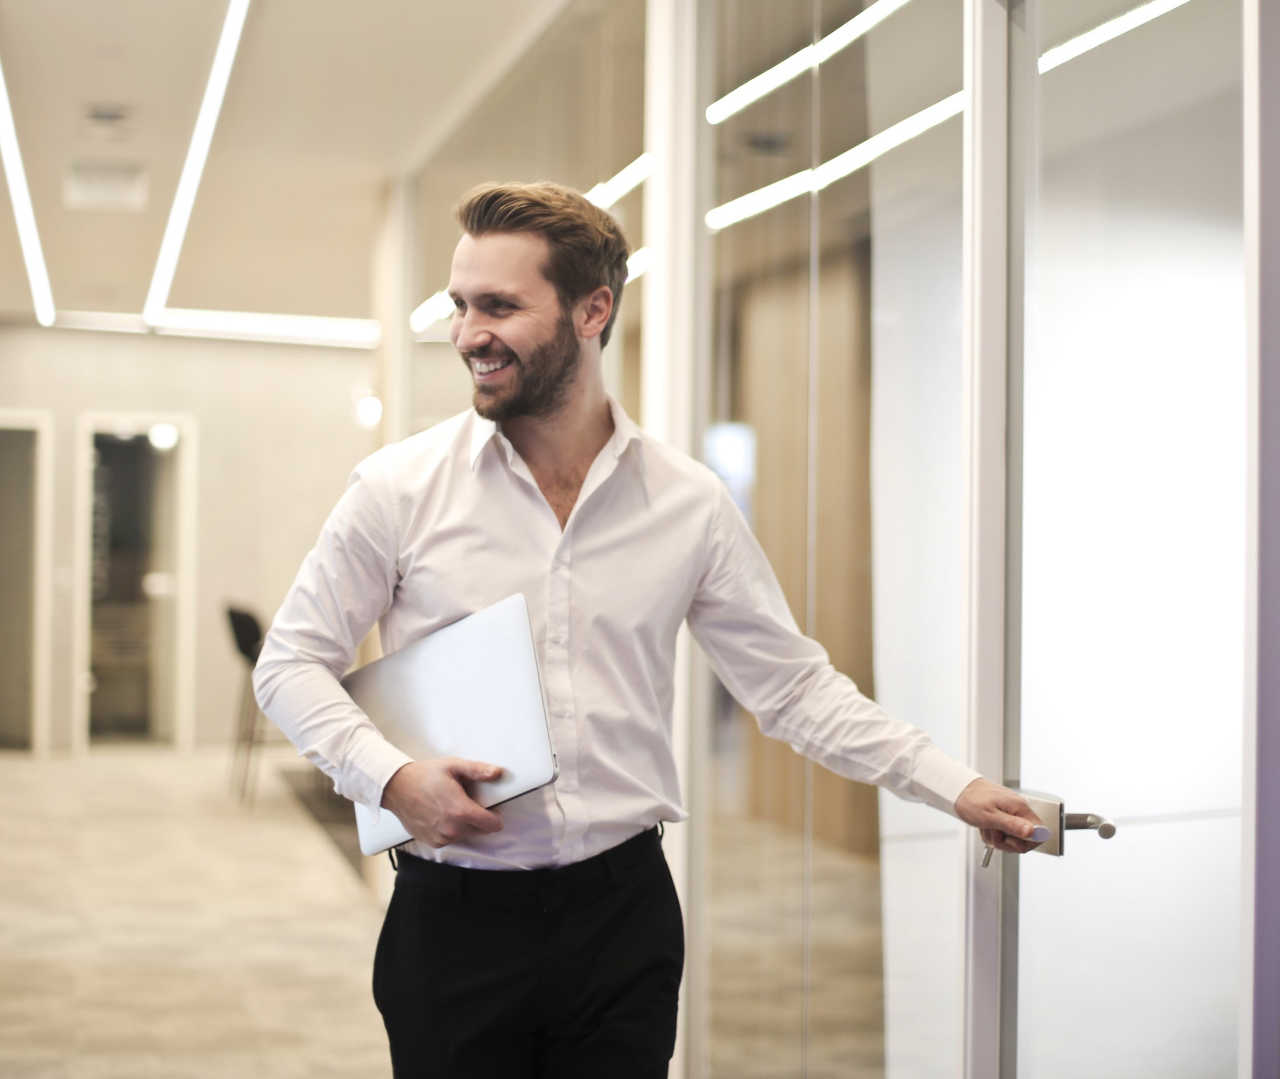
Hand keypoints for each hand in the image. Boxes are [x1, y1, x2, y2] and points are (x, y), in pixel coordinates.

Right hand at [381, 758, 504, 847]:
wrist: (396, 787)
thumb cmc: (424, 775)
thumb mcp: (453, 766)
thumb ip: (478, 770)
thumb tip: (498, 773)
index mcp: (461, 811)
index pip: (492, 825)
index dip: (495, 816)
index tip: (491, 808)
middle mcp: (452, 829)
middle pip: (481, 831)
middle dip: (479, 819)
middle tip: (466, 802)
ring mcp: (441, 838)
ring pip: (465, 835)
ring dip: (464, 824)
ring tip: (450, 806)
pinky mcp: (432, 842)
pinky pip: (450, 839)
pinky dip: (450, 829)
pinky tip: (440, 815)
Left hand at [954, 777, 1043, 853]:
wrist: (958, 790)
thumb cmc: (972, 800)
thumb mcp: (990, 816)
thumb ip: (1013, 826)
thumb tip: (1033, 833)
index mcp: (1020, 808)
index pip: (1041, 832)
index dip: (1028, 842)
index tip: (1011, 840)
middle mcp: (1020, 811)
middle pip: (1026, 840)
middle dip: (1007, 842)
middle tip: (994, 833)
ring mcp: (1012, 815)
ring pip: (1013, 840)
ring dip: (997, 838)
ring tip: (986, 827)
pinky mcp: (1004, 818)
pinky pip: (1004, 835)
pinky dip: (993, 835)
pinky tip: (985, 827)